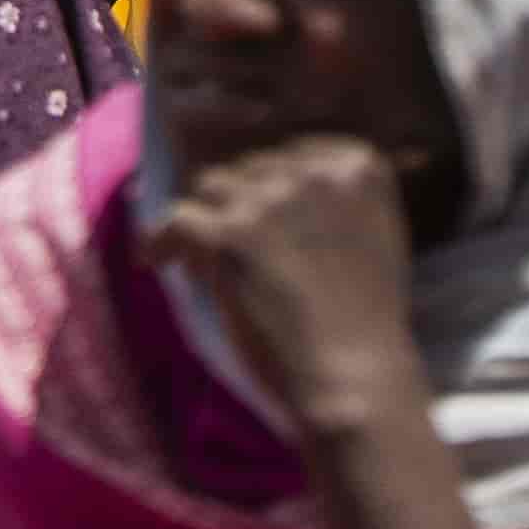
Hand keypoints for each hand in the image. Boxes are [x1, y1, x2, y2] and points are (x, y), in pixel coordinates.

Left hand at [149, 132, 429, 444]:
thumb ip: (332, 200)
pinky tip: (154, 262)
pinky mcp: (234, 231)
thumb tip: (269, 175)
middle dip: (238, 207)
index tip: (260, 222)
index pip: (290, 154)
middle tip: (232, 251)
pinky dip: (161, 242)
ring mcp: (274, 198)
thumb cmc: (367, 318)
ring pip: (210, 188)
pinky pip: (176, 218)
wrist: (357, 373)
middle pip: (248, 170)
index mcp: (357, 167)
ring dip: (205, 223)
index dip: (268, 189)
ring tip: (200, 258)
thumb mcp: (374, 236)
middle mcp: (316, 172)